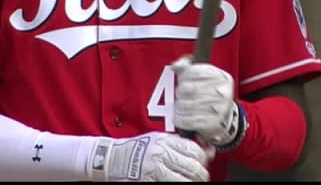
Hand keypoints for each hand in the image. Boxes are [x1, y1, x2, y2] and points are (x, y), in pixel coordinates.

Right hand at [86, 131, 211, 181]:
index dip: (203, 159)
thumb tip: (209, 151)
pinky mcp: (149, 182)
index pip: (194, 150)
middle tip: (200, 177)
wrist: (110, 158)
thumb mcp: (158, 141)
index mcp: (164, 141)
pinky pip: (171, 184)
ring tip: (190, 182)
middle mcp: (160, 154)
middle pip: (193, 168)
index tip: (203, 163)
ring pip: (184, 181)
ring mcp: (154, 170)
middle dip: (201, 175)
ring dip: (192, 183)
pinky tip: (178, 183)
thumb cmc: (137, 149)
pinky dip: (179, 184)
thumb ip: (180, 145)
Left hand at [171, 56, 243, 148]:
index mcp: (221, 77)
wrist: (224, 118)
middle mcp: (222, 92)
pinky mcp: (212, 124)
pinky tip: (178, 117)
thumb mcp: (203, 76)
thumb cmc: (209, 93)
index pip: (196, 72)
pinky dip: (180, 119)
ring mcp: (219, 109)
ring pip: (188, 105)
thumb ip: (187, 67)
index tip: (181, 79)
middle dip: (180, 92)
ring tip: (178, 106)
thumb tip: (174, 66)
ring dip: (178, 106)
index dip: (184, 76)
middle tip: (179, 94)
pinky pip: (190, 121)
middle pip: (191, 89)